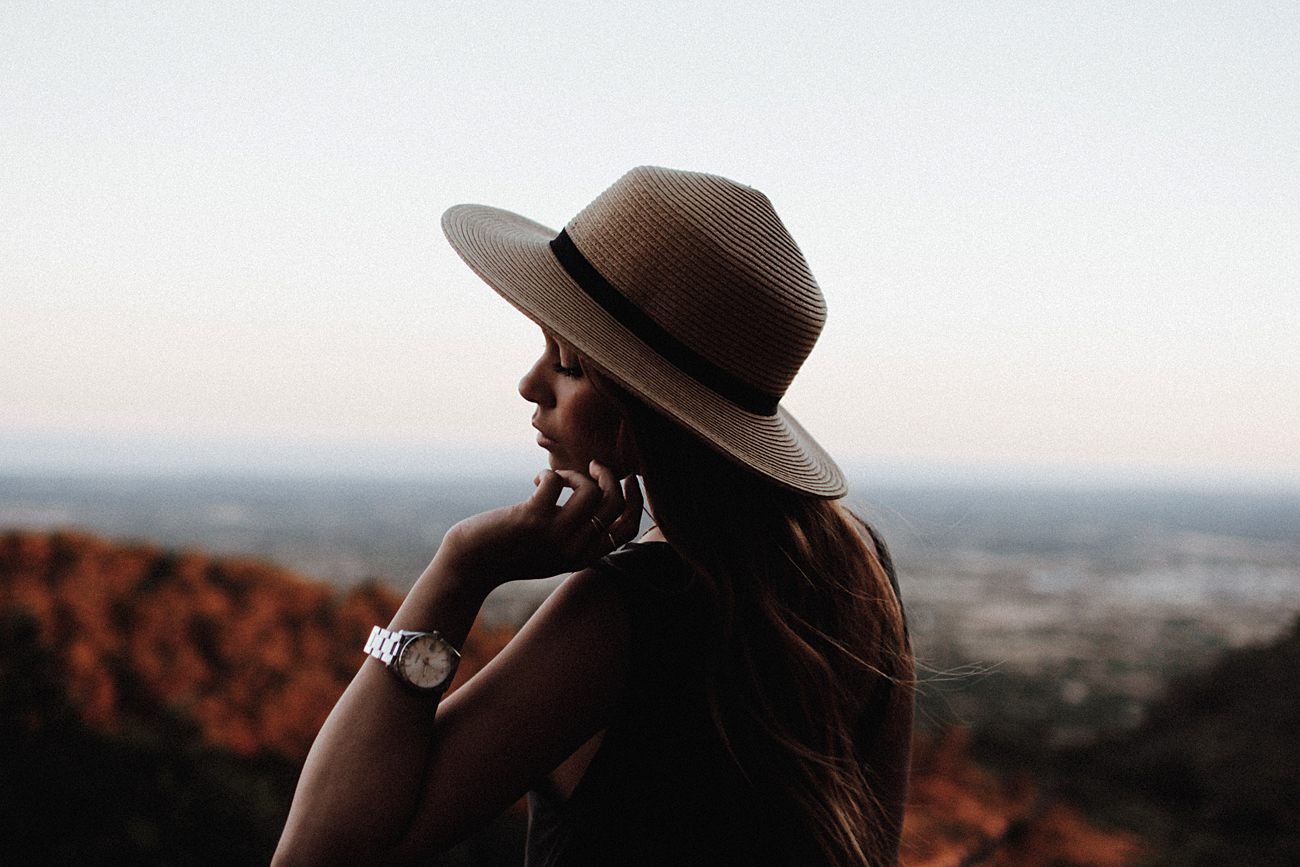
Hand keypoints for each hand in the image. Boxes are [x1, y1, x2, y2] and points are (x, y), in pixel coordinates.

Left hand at [435, 462, 642, 595]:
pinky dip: (549, 474)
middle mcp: (574, 550)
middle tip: (594, 465)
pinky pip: (558, 481)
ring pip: (592, 491)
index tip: (630, 479)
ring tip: (557, 477)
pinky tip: (536, 481)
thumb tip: (597, 493)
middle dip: (610, 476)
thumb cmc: (510, 552)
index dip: (635, 500)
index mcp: (583, 558)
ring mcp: (555, 535)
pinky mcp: (533, 519)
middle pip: (615, 505)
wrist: (471, 565)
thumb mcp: (551, 551)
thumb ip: (576, 533)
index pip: (627, 529)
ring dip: (576, 474)